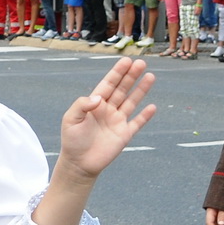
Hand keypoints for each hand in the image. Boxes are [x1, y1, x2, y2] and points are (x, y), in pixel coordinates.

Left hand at [55, 57, 155, 177]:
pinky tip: (152, 106)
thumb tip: (99, 98)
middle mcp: (108, 110)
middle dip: (131, 76)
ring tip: (150, 76)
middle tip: (141, 63)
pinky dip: (145, 116)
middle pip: (122, 89)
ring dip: (141, 90)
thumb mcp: (71, 119)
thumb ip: (82, 105)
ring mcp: (117, 121)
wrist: (79, 164)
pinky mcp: (124, 135)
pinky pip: (137, 123)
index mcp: (95, 104)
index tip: (126, 60)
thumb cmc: (72, 140)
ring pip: (132, 102)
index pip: (108, 84)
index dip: (117, 72)